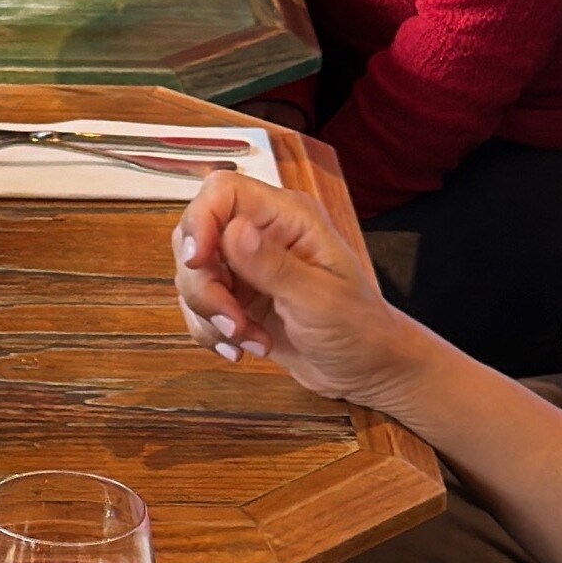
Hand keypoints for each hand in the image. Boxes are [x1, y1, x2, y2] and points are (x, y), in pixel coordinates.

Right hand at [175, 170, 410, 404]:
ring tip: (250, 341)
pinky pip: (199, 308)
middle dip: (203, 285)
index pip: (223, 191)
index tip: (198, 262)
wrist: (368, 371)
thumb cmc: (360, 329)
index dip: (200, 220)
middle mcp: (261, 235)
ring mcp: (246, 268)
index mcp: (288, 218)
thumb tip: (233, 230)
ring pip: (193, 276)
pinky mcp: (237, 298)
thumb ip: (274, 266)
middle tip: (232, 322)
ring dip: (210, 316)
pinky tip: (245, 349)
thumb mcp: (321, 300)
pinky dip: (213, 333)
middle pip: (195, 236)